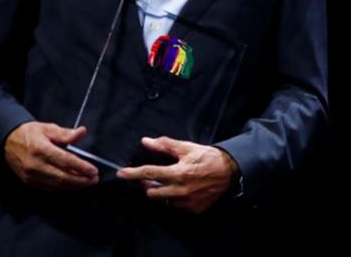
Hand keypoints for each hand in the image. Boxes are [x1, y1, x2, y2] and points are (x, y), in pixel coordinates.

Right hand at [4, 121, 98, 190]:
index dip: (81, 167)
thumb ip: (65, 133)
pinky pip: (50, 188)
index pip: (65, 161)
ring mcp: (31, 176)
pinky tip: (73, 184)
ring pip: (57, 185)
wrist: (8, 142)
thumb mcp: (47, 128)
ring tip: (87, 182)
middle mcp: (35, 165)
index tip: (93, 170)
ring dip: (74, 186)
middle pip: (62, 177)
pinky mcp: (30, 182)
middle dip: (81, 180)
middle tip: (94, 179)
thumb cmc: (29, 133)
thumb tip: (81, 132)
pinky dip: (64, 187)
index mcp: (41, 149)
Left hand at [117, 136, 238, 213]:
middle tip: (153, 175)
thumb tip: (146, 141)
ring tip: (168, 181)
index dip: (133, 173)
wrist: (230, 171)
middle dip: (148, 184)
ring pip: (163, 200)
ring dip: (161, 191)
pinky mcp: (193, 209)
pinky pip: (176, 205)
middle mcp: (181, 190)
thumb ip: (165, 145)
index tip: (121, 174)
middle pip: (152, 192)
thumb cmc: (207, 157)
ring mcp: (187, 202)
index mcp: (178, 173)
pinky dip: (174, 197)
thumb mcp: (187, 148)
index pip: (149, 173)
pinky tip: (182, 188)